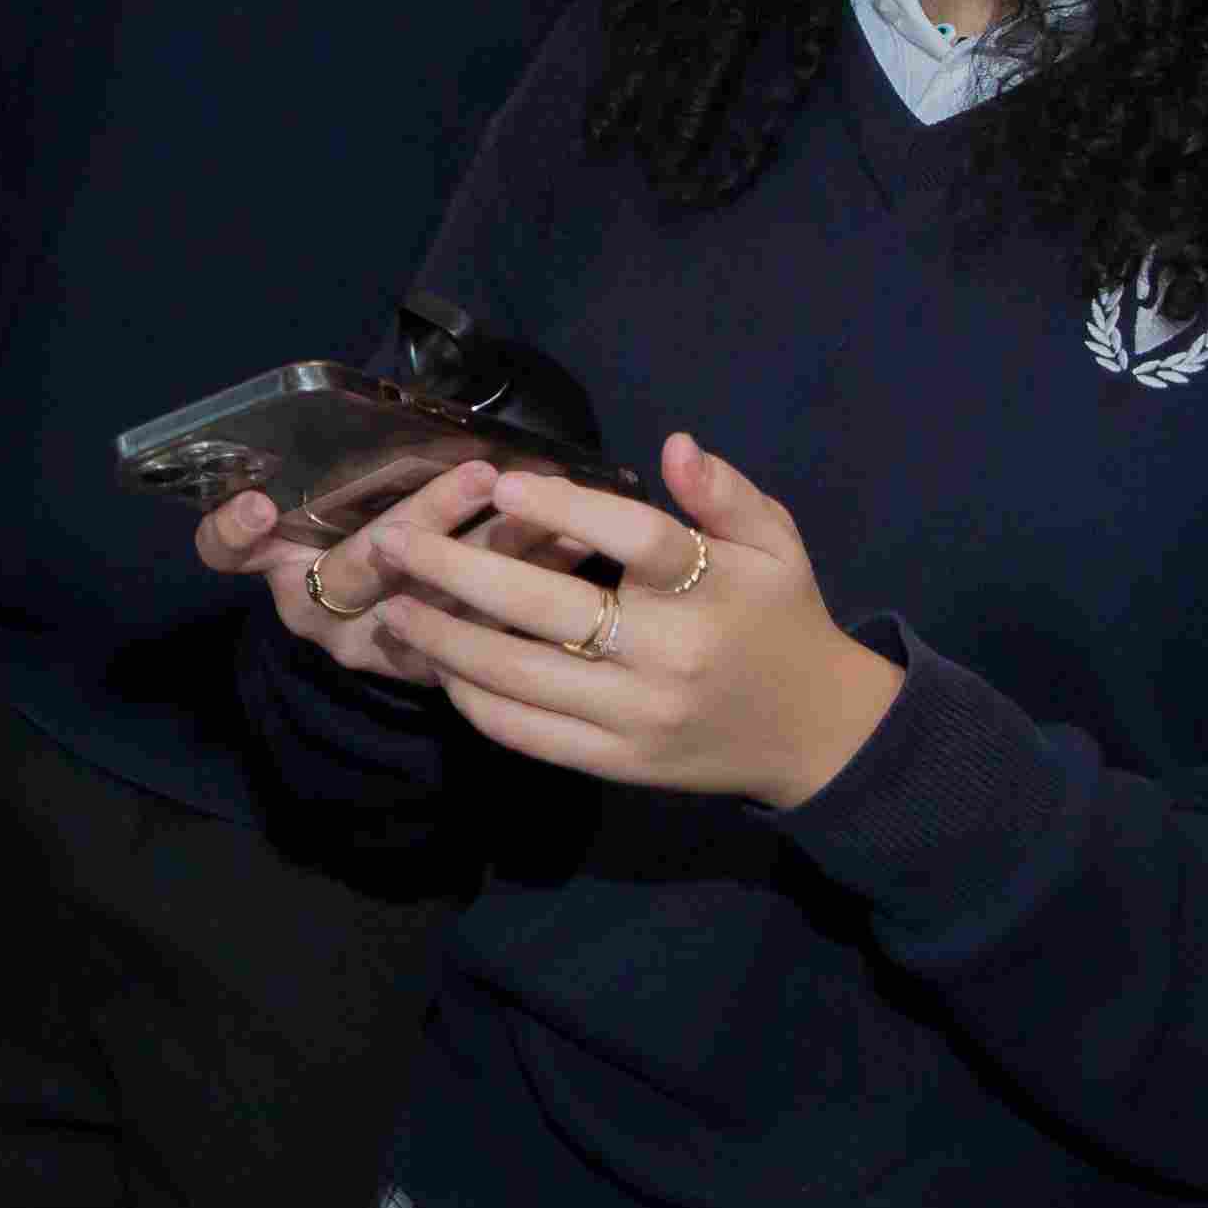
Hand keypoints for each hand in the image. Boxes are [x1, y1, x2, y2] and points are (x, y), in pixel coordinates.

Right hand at [203, 460, 588, 685]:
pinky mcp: (432, 669)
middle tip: (478, 475)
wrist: (402, 614)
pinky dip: (533, 581)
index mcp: (278, 563)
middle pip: (355, 570)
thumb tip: (387, 401)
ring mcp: (375, 643)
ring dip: (495, 551)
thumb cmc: (362, 520)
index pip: (229, 552)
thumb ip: (337, 464)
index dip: (235, 532)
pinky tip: (574, 544)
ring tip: (547, 508)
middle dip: (422, 520)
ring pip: (432, 603)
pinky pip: (484, 629)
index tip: (262, 502)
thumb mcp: (334, 493)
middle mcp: (317, 608)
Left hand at [356, 433, 903, 810]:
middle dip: (458, 573)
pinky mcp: (618, 762)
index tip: (500, 485)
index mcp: (711, 590)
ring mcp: (638, 715)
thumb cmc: (780, 618)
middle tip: (394, 541)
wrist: (815, 732)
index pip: (635, 540)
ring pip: (521, 678)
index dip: (565, 511)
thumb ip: (726, 494)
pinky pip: (529, 734)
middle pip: (550, 611)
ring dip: (444, 642)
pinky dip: (476, 702)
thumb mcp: (775, 544)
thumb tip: (676, 444)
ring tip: (391, 607)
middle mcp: (669, 655)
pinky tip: (439, 667)